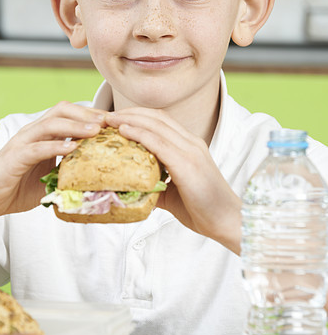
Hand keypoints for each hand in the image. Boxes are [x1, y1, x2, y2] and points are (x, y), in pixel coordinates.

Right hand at [0, 102, 105, 261]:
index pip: (69, 115)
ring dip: (76, 125)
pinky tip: (74, 148)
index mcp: (42, 135)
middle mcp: (33, 133)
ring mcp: (23, 143)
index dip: (92, 115)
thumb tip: (98, 175)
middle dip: (87, 114)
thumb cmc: (16, 188)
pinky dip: (57, 146)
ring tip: (96, 130)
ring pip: (51, 123)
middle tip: (109, 122)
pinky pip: (38, 147)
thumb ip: (68, 170)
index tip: (114, 123)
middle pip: (62, 110)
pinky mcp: (15, 157)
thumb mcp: (50, 177)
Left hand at [105, 108, 241, 253]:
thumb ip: (153, 186)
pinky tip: (123, 131)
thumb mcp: (172, 194)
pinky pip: (159, 142)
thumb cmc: (202, 209)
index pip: (161, 120)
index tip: (115, 118)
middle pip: (156, 117)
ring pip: (156, 125)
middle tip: (106, 116)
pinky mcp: (187, 164)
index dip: (137, 115)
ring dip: (129, 119)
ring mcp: (190, 151)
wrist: (227, 222)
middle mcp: (191, 143)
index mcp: (190, 146)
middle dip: (129, 112)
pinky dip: (139, 133)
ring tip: (109, 120)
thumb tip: (130, 189)